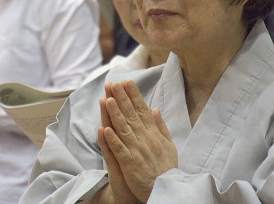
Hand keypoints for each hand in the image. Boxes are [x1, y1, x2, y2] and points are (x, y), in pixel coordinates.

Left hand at [99, 80, 176, 202]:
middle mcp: (145, 139)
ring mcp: (137, 150)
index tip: (126, 82)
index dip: (134, 95)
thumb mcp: (169, 144)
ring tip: (107, 99)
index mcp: (154, 133)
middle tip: (113, 83)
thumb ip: (161, 126)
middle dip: (122, 98)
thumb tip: (154, 108)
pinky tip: (104, 129)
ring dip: (115, 114)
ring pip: (124, 129)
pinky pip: (120, 150)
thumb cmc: (167, 168)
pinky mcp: (130, 164)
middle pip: (131, 115)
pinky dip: (113, 140)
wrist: (168, 191)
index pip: (142, 110)